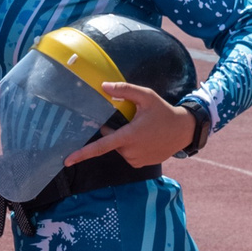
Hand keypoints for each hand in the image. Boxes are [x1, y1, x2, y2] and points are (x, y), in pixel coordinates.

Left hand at [63, 83, 196, 168]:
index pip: (101, 146)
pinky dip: (131, 147)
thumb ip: (125, 90)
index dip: (83, 154)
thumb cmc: (163, 112)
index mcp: (129, 136)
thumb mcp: (146, 96)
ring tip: (142, 130)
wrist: (184, 131)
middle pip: (111, 141)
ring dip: (124, 139)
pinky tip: (145, 139)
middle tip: (131, 120)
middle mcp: (130, 151)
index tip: (67, 160)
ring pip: (119, 148)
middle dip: (114, 131)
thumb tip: (103, 86)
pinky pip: (128, 155)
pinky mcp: (140, 164)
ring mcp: (136, 160)